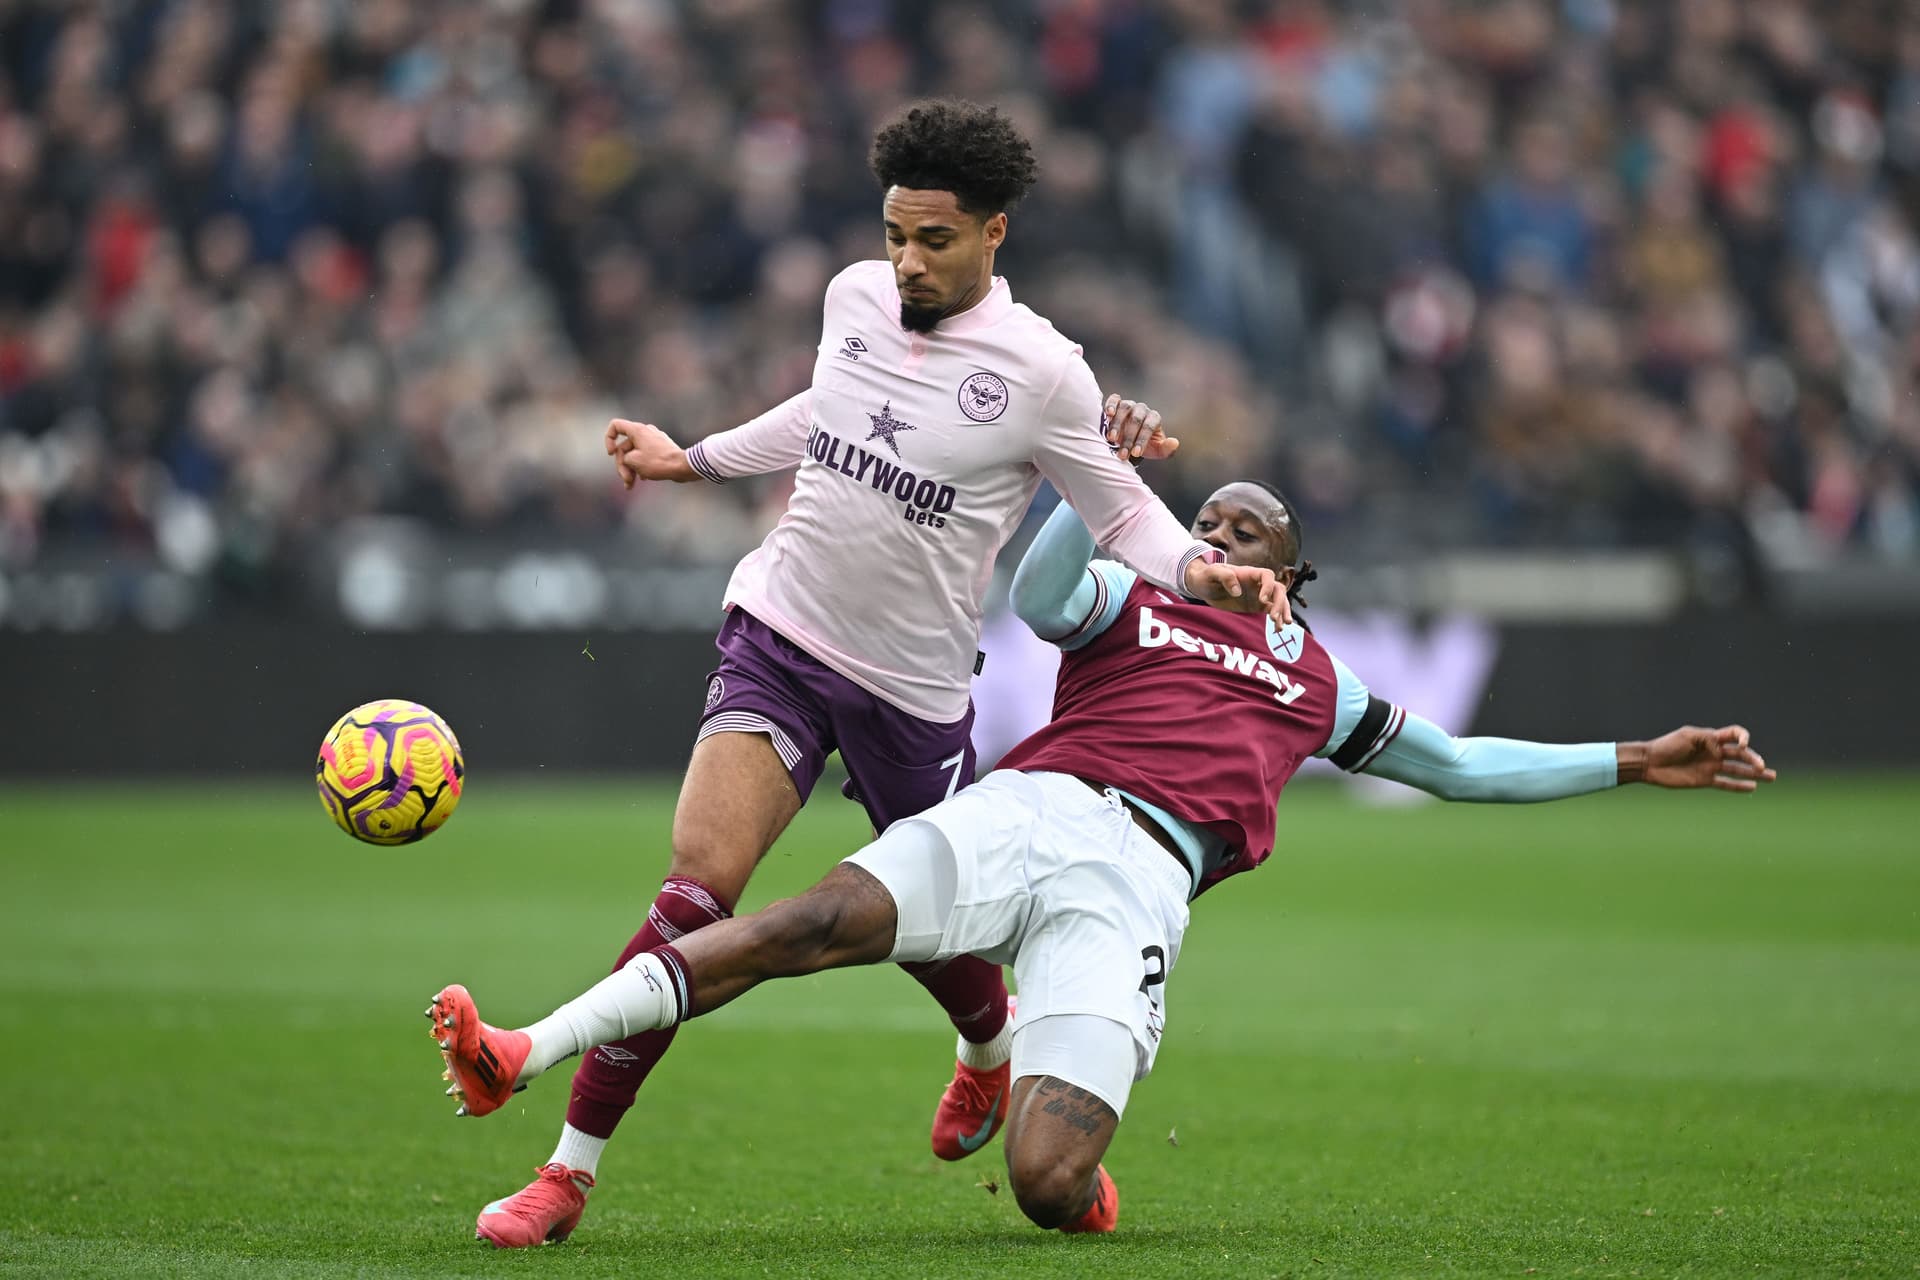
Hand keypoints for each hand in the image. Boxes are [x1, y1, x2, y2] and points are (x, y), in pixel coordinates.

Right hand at [605, 418, 694, 486]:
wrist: (683, 466)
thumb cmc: (658, 462)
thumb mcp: (633, 462)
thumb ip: (623, 459)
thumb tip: (629, 462)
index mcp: (637, 430)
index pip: (615, 426)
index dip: (608, 439)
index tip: (611, 453)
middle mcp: (645, 431)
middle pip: (624, 446)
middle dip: (622, 465)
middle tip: (626, 479)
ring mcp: (654, 440)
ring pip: (635, 453)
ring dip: (630, 469)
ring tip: (630, 485)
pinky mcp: (661, 448)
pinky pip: (645, 456)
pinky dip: (641, 467)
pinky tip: (642, 480)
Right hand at [1104, 394, 1179, 460]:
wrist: (1131, 440)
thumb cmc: (1145, 446)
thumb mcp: (1156, 451)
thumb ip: (1166, 449)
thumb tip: (1174, 442)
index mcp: (1154, 418)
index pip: (1149, 426)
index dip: (1142, 440)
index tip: (1136, 454)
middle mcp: (1142, 410)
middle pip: (1136, 419)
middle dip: (1128, 438)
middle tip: (1122, 454)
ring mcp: (1129, 405)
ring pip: (1124, 409)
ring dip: (1117, 424)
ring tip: (1111, 439)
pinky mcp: (1117, 403)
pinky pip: (1115, 399)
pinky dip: (1111, 404)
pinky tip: (1108, 414)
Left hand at [1183, 560, 1292, 626]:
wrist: (1203, 585)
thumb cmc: (1207, 575)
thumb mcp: (1212, 573)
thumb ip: (1225, 577)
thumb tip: (1237, 591)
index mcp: (1249, 573)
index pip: (1267, 575)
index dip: (1268, 587)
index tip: (1261, 600)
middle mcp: (1257, 583)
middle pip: (1278, 589)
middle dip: (1280, 603)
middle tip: (1273, 617)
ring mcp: (1259, 595)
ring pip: (1279, 601)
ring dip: (1283, 612)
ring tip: (1280, 627)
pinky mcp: (1257, 606)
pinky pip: (1272, 611)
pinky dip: (1276, 620)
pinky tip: (1276, 629)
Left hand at [1620, 725, 1776, 790]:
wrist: (1650, 763)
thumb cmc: (1667, 746)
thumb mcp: (1687, 736)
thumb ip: (1706, 739)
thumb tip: (1721, 749)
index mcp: (1710, 738)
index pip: (1734, 734)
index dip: (1742, 737)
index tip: (1742, 745)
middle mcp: (1714, 752)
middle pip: (1740, 754)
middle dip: (1754, 759)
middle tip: (1764, 768)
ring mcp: (1710, 766)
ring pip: (1737, 769)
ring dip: (1754, 773)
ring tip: (1771, 777)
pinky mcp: (1704, 780)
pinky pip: (1725, 783)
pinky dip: (1739, 786)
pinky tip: (1753, 787)